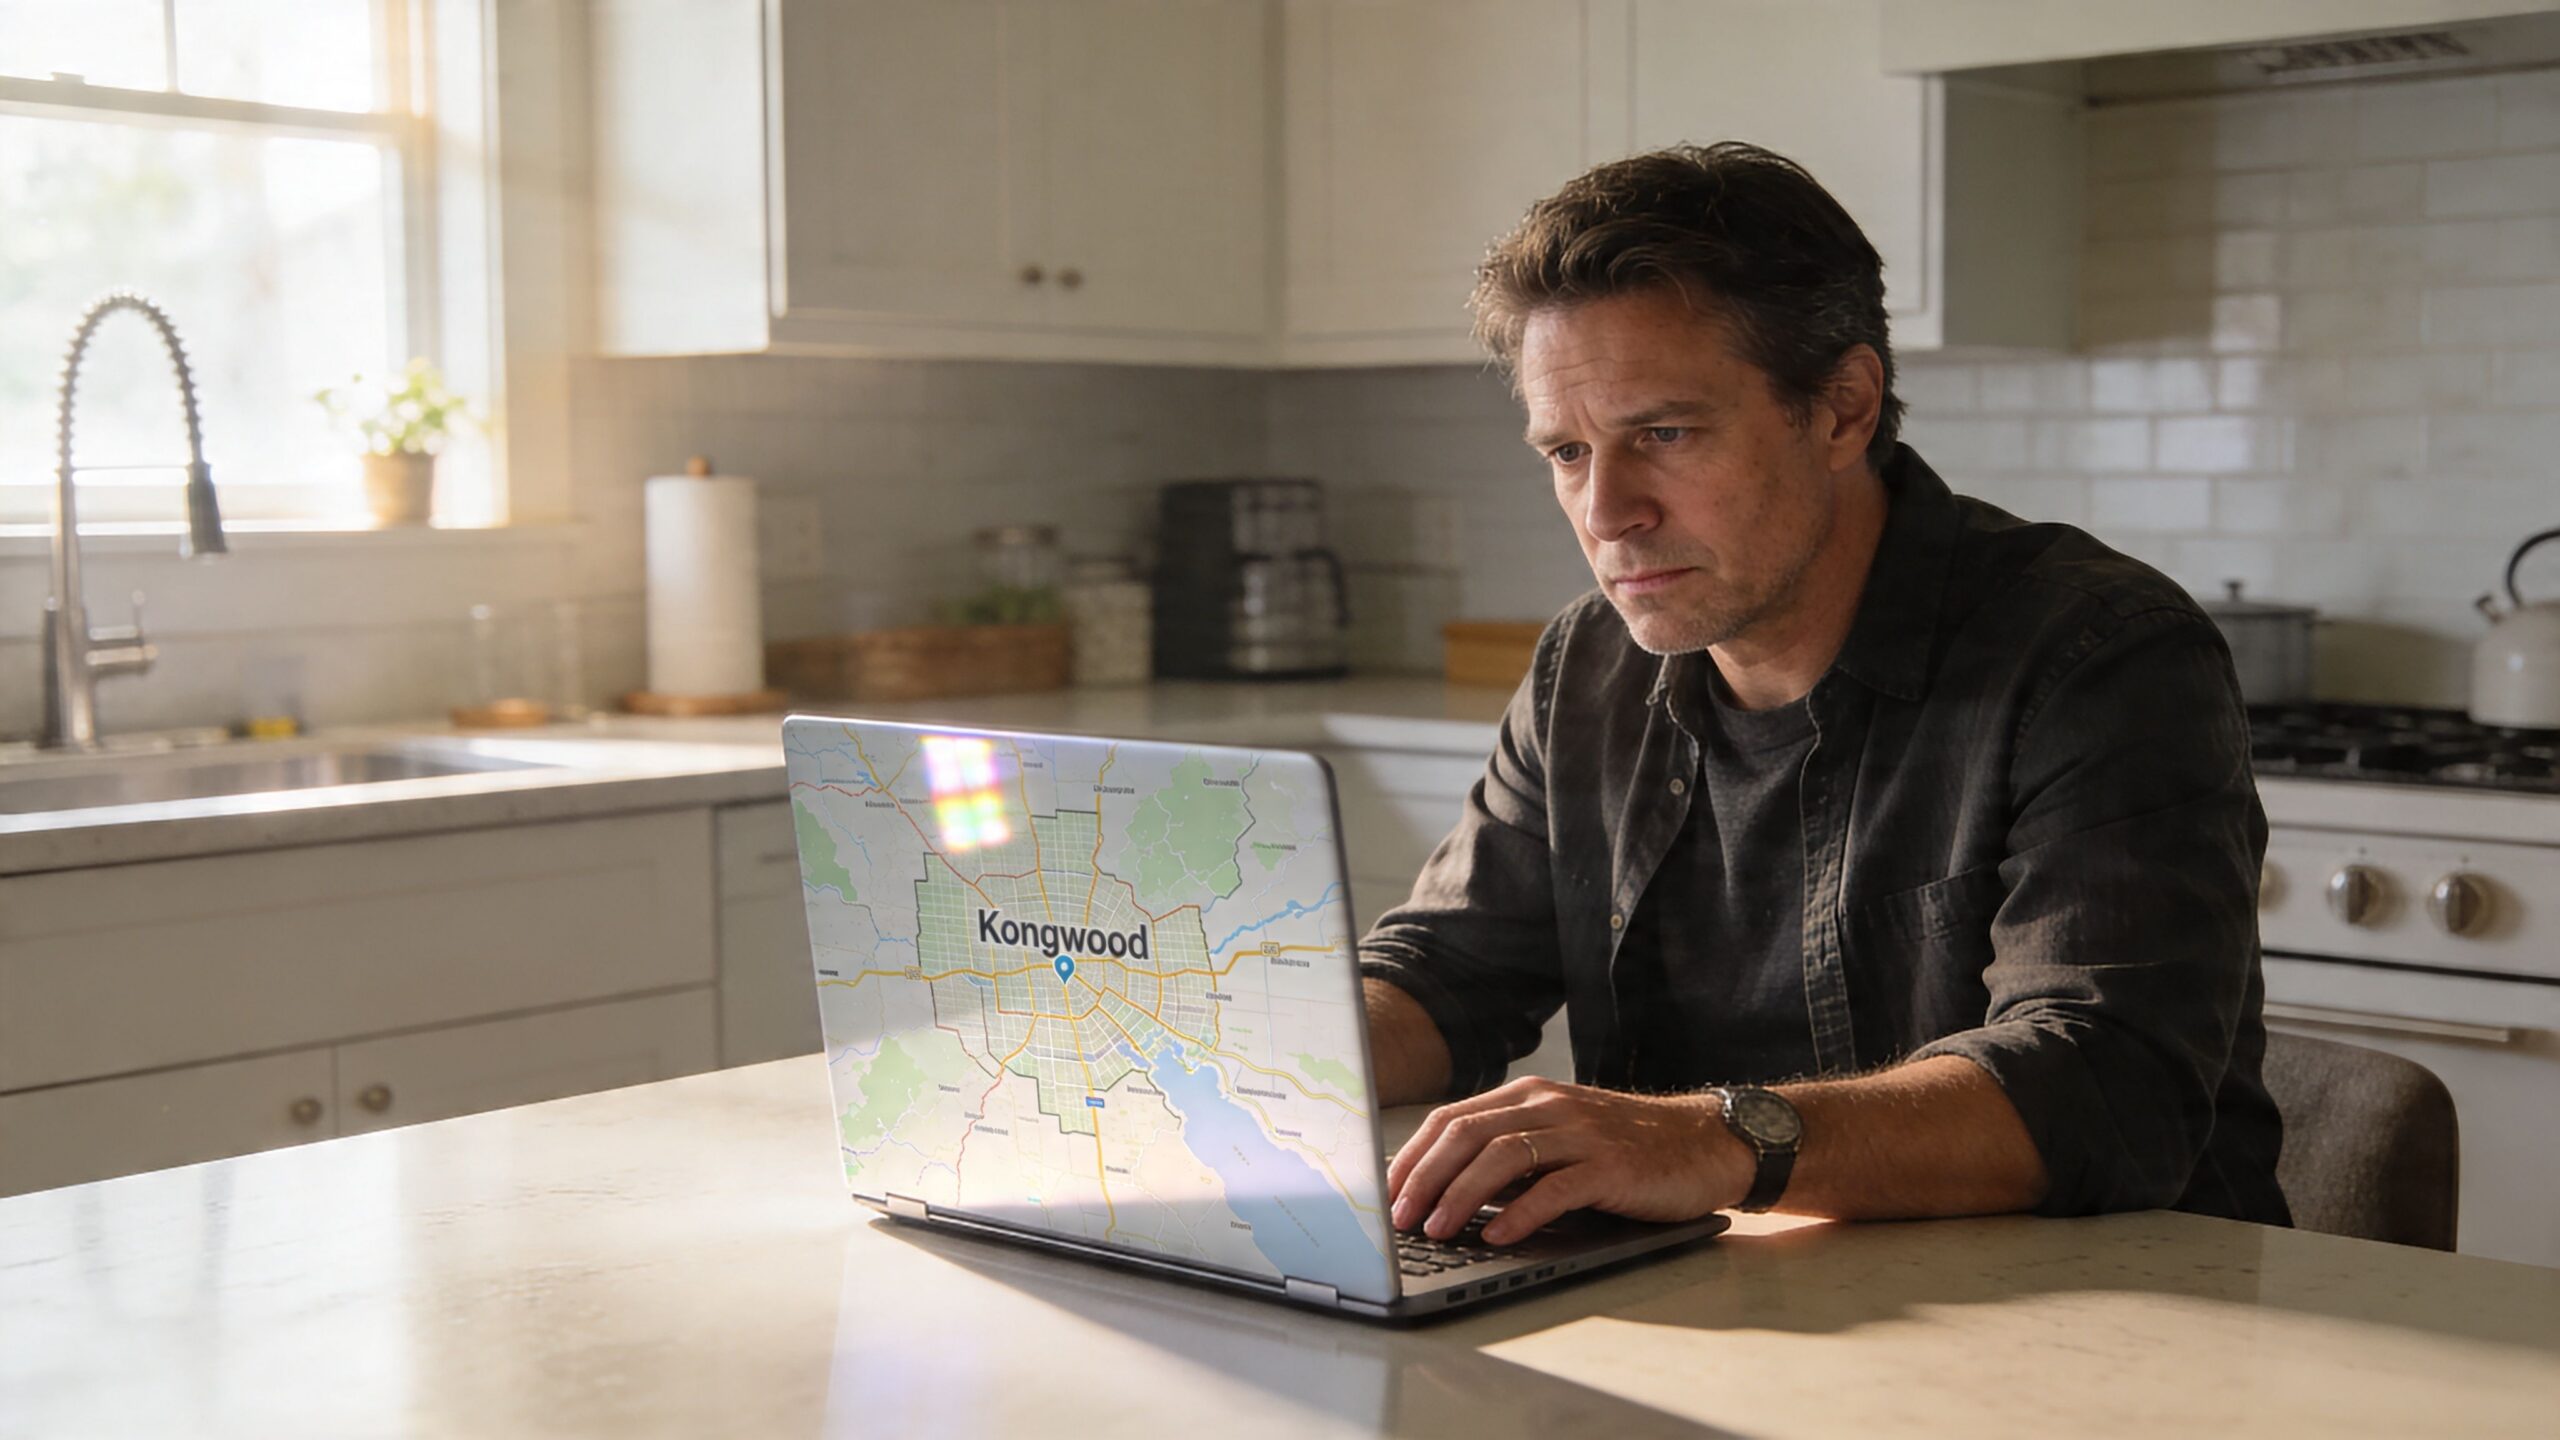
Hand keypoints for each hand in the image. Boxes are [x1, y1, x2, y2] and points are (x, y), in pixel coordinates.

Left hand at [1386, 1077, 1749, 1245]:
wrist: (1705, 1143)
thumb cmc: (1626, 1149)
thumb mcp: (1560, 1139)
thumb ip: (1511, 1154)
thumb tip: (1444, 1194)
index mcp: (1528, 1096)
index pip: (1451, 1119)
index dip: (1412, 1156)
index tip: (1384, 1193)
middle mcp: (1549, 1105)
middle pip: (1467, 1134)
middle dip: (1423, 1178)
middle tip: (1398, 1218)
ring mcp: (1581, 1133)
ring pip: (1502, 1156)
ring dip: (1461, 1196)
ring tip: (1436, 1229)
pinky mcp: (1612, 1165)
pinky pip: (1555, 1187)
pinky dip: (1520, 1213)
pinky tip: (1497, 1236)